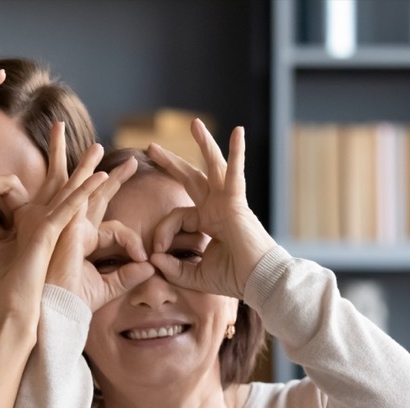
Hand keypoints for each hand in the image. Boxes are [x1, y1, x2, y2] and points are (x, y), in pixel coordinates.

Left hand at [0, 124, 109, 326]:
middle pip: (52, 181)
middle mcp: (39, 222)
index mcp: (22, 223)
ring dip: (81, 168)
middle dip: (58, 153)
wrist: (11, 311)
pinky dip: (83, 192)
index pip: (7, 189)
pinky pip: (71, 208)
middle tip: (58, 125)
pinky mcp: (53, 233)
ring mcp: (50, 227)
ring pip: (68, 190)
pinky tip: (100, 178)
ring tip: (96, 148)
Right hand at [46, 156, 155, 311]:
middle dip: (106, 175)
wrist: (50, 316)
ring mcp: (61, 228)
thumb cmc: (71, 305)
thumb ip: (127, 276)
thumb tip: (150, 268)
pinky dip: (86, 190)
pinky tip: (101, 176)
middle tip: (128, 161)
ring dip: (86, 167)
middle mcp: (70, 229)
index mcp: (81, 241)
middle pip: (90, 195)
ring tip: (97, 147)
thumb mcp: (106, 288)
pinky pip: (73, 205)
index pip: (112, 226)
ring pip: (76, 190)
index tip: (144, 257)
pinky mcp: (56, 231)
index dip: (132, 239)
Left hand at [147, 122, 276, 297]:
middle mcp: (216, 207)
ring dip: (204, 144)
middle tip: (151, 147)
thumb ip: (172, 268)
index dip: (161, 232)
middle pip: (191, 178)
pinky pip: (235, 174)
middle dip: (171, 162)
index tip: (154, 252)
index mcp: (207, 222)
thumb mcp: (194, 275)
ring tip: (194, 123)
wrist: (258, 282)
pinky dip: (237, 153)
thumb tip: (152, 259)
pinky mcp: (237, 203)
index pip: (175, 216)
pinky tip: (238, 132)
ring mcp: (227, 202)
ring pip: (212, 167)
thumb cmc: (233, 278)